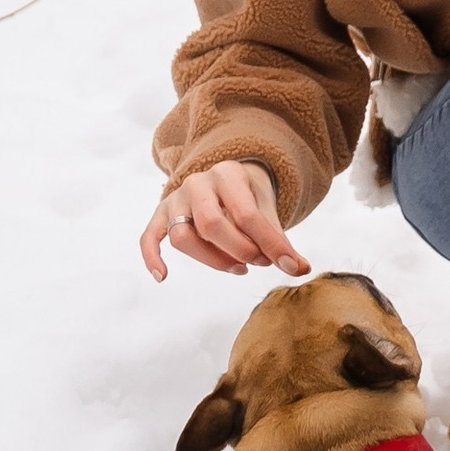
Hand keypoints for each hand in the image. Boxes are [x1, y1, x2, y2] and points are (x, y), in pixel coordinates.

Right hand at [142, 161, 308, 283]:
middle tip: (258, 263)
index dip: (268, 243)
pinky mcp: (161, 215)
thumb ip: (278, 238)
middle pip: (211, 224)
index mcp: (228, 174)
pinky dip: (151, 257)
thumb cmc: (248, 196)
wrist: (225, 179)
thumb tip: (299, 269)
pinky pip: (149, 237)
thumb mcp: (266, 207)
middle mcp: (197, 183)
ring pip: (182, 236)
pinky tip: (163, 276)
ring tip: (239, 269)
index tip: (288, 264)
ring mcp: (175, 199)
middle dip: (239, 250)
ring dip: (212, 260)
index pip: (247, 214)